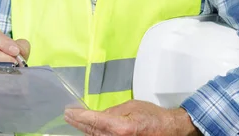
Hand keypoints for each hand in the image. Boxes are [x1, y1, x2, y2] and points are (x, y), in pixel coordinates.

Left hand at [64, 100, 200, 135]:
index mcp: (121, 127)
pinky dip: (95, 135)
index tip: (69, 112)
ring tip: (74, 121)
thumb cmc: (154, 117)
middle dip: (79, 123)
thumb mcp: (132, 106)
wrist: (170, 130)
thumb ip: (113, 111)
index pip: (94, 121)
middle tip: (68, 115)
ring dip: (85, 130)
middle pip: (93, 132)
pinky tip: (88, 131)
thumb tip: (99, 115)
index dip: (79, 116)